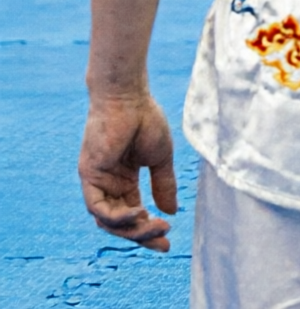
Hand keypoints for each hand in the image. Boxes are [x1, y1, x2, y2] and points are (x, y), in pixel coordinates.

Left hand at [79, 89, 177, 249]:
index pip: (134, 213)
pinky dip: (117, 215)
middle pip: (121, 223)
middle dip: (141, 236)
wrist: (129, 96)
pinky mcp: (89, 177)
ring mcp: (97, 183)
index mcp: (125, 180)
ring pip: (108, 221)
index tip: (168, 243)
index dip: (149, 231)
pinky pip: (98, 207)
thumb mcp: (161, 157)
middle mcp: (109, 186)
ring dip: (132, 229)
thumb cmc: (146, 119)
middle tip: (163, 241)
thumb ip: (163, 185)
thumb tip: (171, 212)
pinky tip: (138, 212)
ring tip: (155, 226)